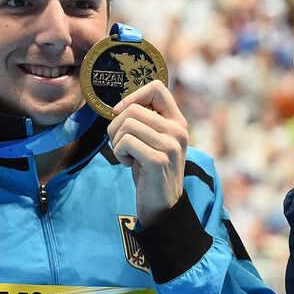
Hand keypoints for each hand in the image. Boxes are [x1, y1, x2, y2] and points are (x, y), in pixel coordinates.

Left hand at [108, 80, 188, 224]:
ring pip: (126, 124)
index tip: (122, 113)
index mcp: (177, 121)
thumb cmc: (150, 171)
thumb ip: (144, 122)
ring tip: (127, 156)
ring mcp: (170, 145)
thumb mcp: (152, 141)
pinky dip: (119, 153)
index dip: (133, 96)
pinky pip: (125, 142)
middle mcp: (178, 130)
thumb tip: (119, 106)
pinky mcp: (159, 160)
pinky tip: (129, 164)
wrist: (162, 206)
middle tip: (121, 145)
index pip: (157, 88)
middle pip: (132, 109)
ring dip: (117, 142)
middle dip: (116, 127)